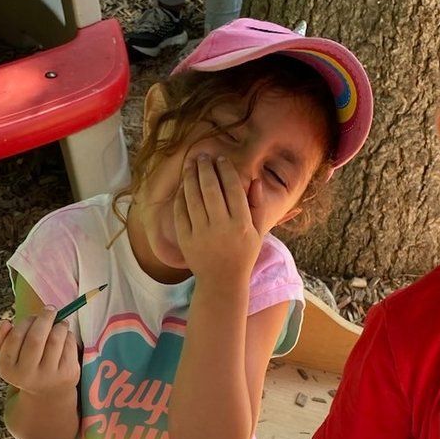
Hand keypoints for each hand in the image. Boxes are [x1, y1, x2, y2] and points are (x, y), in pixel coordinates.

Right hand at [0, 307, 79, 398]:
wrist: (47, 392)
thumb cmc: (26, 365)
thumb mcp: (9, 355)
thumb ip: (2, 338)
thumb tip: (6, 323)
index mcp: (8, 368)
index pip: (15, 337)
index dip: (26, 321)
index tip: (33, 316)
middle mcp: (26, 375)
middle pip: (36, 338)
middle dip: (44, 318)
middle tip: (50, 309)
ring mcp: (48, 376)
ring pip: (55, 339)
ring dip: (59, 325)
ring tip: (59, 323)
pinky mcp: (68, 374)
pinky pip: (69, 345)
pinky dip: (68, 334)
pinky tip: (65, 336)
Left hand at [174, 154, 261, 285]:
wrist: (222, 282)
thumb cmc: (243, 254)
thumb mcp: (258, 232)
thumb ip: (258, 206)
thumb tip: (254, 180)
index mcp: (242, 224)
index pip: (233, 188)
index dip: (225, 170)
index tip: (221, 158)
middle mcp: (221, 227)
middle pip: (211, 189)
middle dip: (206, 168)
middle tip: (203, 156)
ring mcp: (202, 233)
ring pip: (194, 197)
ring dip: (191, 177)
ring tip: (191, 165)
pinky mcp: (186, 240)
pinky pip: (181, 212)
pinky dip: (181, 196)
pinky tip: (184, 186)